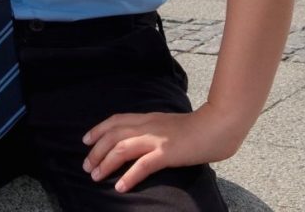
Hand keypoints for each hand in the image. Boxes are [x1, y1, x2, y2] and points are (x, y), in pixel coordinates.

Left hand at [82, 104, 243, 192]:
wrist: (218, 125)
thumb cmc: (197, 127)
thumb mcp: (169, 124)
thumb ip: (155, 128)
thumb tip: (143, 139)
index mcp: (148, 117)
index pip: (116, 120)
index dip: (98, 129)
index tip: (86, 140)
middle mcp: (148, 125)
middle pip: (113, 135)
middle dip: (96, 150)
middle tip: (86, 165)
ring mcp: (157, 138)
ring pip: (122, 148)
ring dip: (106, 162)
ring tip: (95, 176)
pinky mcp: (167, 153)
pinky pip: (143, 165)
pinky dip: (129, 176)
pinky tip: (120, 186)